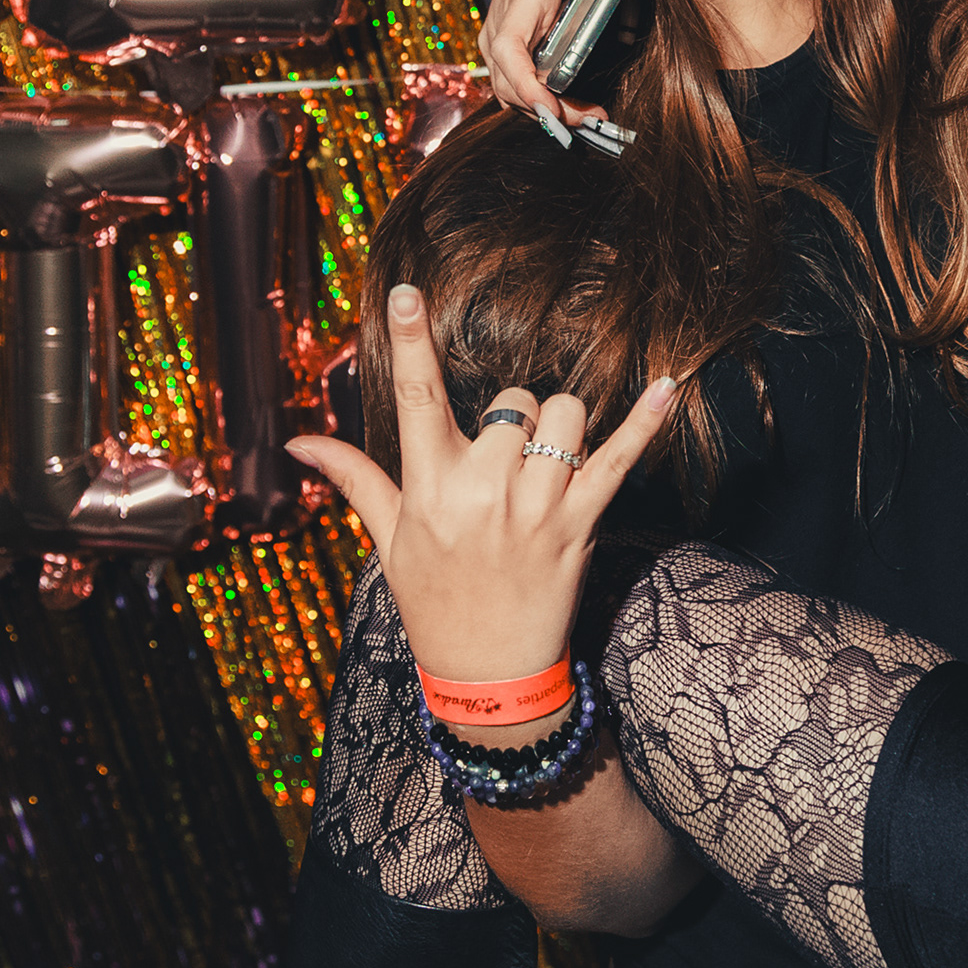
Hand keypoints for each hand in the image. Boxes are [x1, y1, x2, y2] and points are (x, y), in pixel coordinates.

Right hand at [286, 284, 677, 702]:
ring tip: (544, 469)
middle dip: (515, 416)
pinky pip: (619, 459)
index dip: (409, 341)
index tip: (407, 292)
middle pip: (513, 401)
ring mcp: (536, 507)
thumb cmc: (435, 602)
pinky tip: (669, 384)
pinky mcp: (581, 523)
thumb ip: (355, 478)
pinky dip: (646, 421)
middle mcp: (483, 491)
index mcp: (430, 488)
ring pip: (563, 418)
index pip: (416, 399)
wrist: (489, 675)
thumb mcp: (389, 540)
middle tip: (505, 463)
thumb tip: (298, 441)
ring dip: (559, 429)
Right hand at [479, 0, 603, 138]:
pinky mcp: (503, 47)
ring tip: (588, 116)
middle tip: (592, 118)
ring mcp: (496, 39)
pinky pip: (512, 83)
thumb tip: (639, 7)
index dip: (525, 82)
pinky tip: (569, 106)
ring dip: (546, 111)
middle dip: (549, 110)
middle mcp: (499, 25)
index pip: (509, 47)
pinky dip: (538, 101)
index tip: (550, 107)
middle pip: (510, 83)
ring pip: (509, 91)